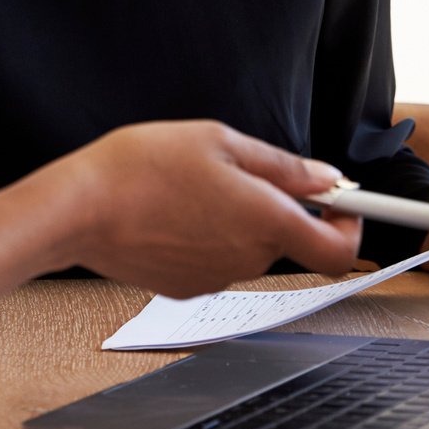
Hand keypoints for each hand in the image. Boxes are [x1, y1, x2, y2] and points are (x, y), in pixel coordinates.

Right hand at [53, 121, 362, 297]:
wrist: (78, 209)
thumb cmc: (142, 167)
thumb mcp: (219, 141)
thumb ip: (281, 166)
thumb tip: (326, 180)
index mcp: (265, 221)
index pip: (338, 249)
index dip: (350, 226)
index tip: (341, 201)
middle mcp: (247, 259)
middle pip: (288, 240)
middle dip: (277, 207)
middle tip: (243, 169)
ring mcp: (215, 278)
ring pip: (248, 247)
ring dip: (238, 219)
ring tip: (195, 183)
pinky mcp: (184, 287)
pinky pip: (214, 258)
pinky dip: (207, 234)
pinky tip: (172, 208)